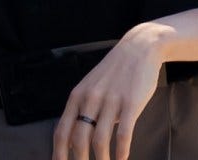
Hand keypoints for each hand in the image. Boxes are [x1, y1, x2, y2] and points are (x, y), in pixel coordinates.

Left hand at [51, 25, 168, 159]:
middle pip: (78, 139)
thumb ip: (82, 109)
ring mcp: (110, 100)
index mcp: (77, 96)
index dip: (58, 153)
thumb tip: (75, 138)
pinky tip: (121, 159)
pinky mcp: (130, 103)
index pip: (61, 131)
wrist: (138, 49)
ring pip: (99, 140)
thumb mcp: (91, 87)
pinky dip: (121, 151)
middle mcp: (90, 98)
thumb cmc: (114, 72)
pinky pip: (123, 133)